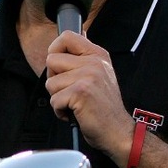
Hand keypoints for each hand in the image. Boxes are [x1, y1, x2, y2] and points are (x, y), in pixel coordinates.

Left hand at [44, 31, 134, 159]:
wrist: (118, 131)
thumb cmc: (104, 108)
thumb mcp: (99, 74)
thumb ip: (83, 57)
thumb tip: (69, 38)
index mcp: (97, 55)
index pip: (66, 36)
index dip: (55, 49)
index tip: (59, 65)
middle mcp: (94, 62)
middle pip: (51, 60)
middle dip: (54, 80)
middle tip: (71, 91)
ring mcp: (88, 76)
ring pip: (50, 82)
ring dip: (58, 97)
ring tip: (75, 103)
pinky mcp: (81, 92)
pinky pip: (54, 99)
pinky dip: (60, 110)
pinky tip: (74, 112)